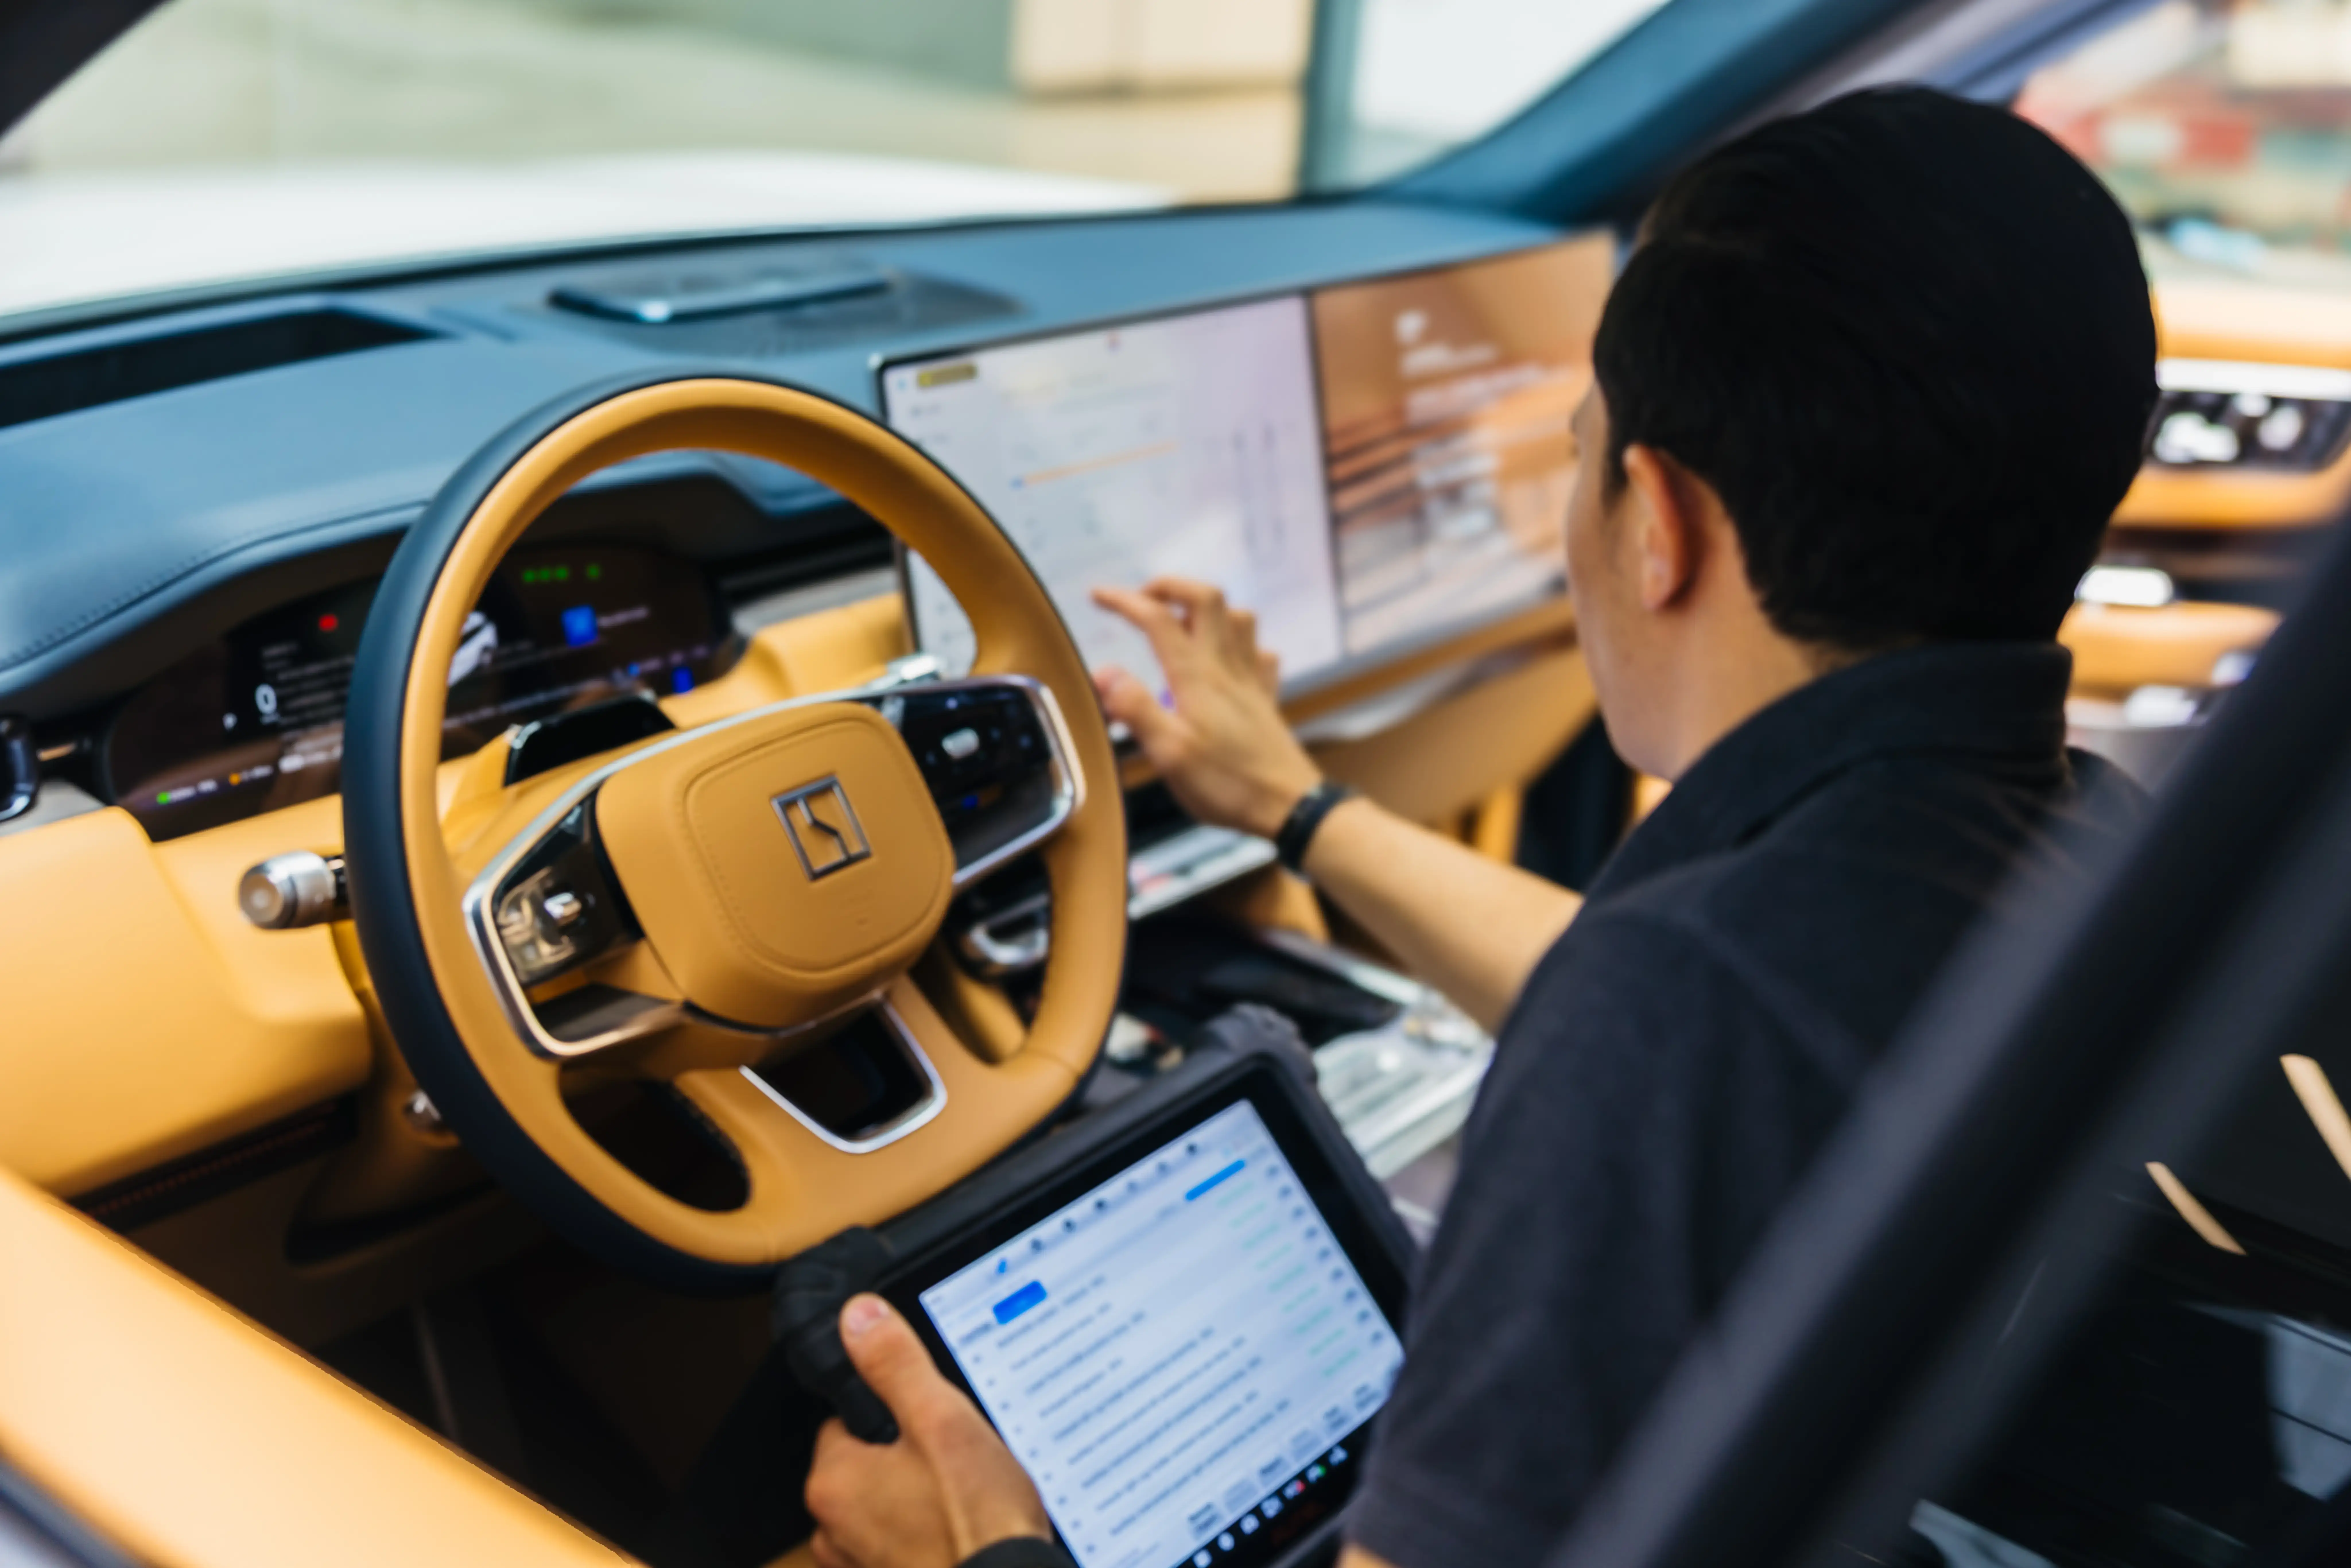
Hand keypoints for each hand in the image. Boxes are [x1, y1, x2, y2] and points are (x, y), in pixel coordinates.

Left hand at [804, 1294, 1052, 1567]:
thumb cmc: (976, 1522)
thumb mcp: (941, 1421)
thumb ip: (896, 1365)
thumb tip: (858, 1317)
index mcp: (833, 1482)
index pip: (844, 1421)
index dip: (893, 1411)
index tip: (930, 1420)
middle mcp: (832, 1531)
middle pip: (867, 1465)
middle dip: (909, 1458)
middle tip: (957, 1461)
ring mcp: (860, 1567)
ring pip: (887, 1507)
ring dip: (920, 1500)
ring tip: (966, 1498)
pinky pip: (903, 1544)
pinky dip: (928, 1536)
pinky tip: (964, 1531)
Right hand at [1091, 579, 1323, 839]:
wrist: (1291, 807)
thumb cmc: (1228, 785)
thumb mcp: (1169, 753)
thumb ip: (1135, 708)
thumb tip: (1104, 671)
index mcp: (1197, 677)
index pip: (1157, 619)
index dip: (1124, 599)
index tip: (1098, 596)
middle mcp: (1227, 668)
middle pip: (1206, 597)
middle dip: (1170, 586)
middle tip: (1143, 601)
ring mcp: (1252, 680)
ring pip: (1238, 618)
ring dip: (1207, 610)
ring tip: (1181, 626)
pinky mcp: (1267, 699)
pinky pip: (1261, 654)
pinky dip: (1242, 646)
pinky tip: (1229, 662)